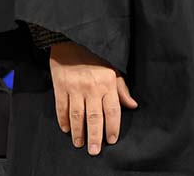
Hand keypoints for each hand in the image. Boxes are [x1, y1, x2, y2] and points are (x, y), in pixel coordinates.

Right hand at [48, 41, 136, 155]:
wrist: (72, 43)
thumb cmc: (96, 58)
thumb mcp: (114, 69)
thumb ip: (122, 89)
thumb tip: (133, 105)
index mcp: (108, 83)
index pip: (112, 110)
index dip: (113, 126)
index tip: (112, 140)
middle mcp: (92, 87)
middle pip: (94, 117)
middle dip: (95, 136)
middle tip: (94, 150)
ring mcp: (75, 88)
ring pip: (76, 115)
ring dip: (78, 132)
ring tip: (80, 144)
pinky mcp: (60, 88)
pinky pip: (61, 108)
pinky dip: (63, 121)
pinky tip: (66, 130)